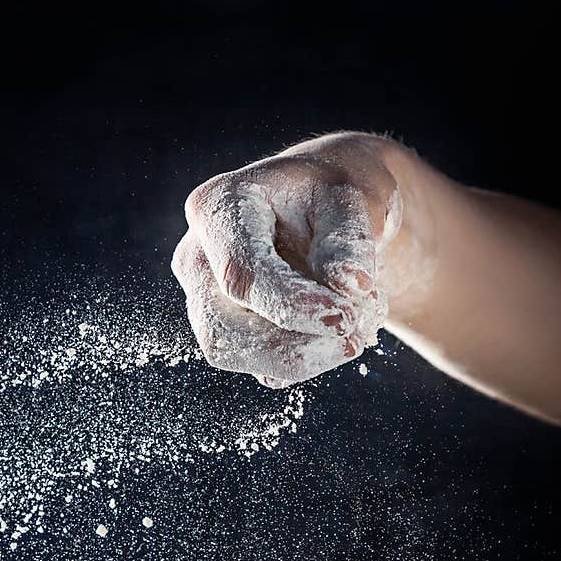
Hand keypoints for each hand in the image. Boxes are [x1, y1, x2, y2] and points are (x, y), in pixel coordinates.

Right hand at [171, 133, 410, 387]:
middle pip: (226, 329)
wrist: (331, 208)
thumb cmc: (337, 192)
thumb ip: (349, 241)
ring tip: (361, 324)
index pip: (241, 274)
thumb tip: (349, 287)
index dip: (292, 306)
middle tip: (362, 330)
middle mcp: (197, 258)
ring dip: (309, 356)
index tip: (347, 318)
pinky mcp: (228, 334)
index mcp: (217, 207)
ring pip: (239, 356)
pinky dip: (311, 360)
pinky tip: (339, 330)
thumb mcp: (355, 195)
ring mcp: (205, 300)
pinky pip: (264, 369)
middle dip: (299, 344)